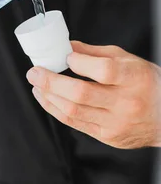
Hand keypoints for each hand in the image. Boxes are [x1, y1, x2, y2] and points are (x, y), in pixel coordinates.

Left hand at [26, 41, 160, 148]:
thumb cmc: (148, 85)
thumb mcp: (130, 61)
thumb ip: (97, 54)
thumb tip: (67, 47)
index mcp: (134, 78)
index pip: (103, 70)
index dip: (79, 62)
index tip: (66, 56)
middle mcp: (126, 102)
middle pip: (81, 93)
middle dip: (51, 81)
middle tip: (34, 72)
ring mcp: (116, 123)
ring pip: (73, 111)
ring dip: (48, 97)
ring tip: (36, 85)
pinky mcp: (107, 137)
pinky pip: (75, 123)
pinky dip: (56, 110)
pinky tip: (46, 99)